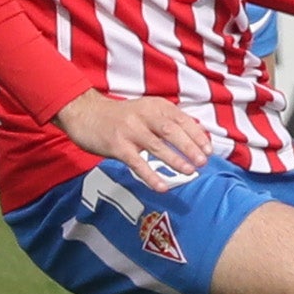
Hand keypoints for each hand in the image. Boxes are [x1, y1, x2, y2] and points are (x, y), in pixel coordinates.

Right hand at [53, 90, 210, 185]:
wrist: (84, 113)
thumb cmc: (119, 116)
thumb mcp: (145, 109)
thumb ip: (167, 120)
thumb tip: (196, 134)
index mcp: (154, 106)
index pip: (181, 119)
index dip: (196, 134)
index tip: (209, 149)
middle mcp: (143, 115)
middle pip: (171, 131)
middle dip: (189, 146)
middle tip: (203, 161)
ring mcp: (129, 130)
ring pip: (156, 146)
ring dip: (175, 160)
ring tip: (190, 172)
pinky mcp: (116, 145)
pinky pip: (136, 163)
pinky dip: (150, 176)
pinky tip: (162, 186)